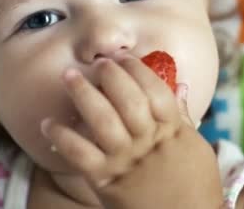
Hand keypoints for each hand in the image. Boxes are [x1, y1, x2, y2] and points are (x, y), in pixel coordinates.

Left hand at [41, 57, 222, 208]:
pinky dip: (62, 137)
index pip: (155, 91)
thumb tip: (181, 84)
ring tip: (69, 76)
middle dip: (111, 76)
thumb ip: (184, 116)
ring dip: (83, 95)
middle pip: (127, 100)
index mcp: (172, 131)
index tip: (124, 57)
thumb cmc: (194, 185)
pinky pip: (79, 155)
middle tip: (99, 63)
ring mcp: (125, 161)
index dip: (138, 70)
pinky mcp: (105, 180)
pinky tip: (48, 123)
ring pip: (102, 120)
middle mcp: (147, 142)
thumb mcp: (195, 147)